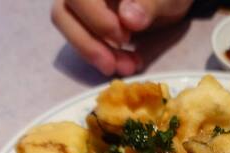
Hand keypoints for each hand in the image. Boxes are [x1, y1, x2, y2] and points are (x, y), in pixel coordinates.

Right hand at [51, 0, 193, 76]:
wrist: (167, 1)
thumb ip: (149, 3)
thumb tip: (128, 18)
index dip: (97, 18)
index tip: (124, 37)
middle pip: (62, 12)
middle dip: (90, 43)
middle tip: (118, 65)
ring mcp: (80, 4)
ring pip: (68, 27)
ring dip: (93, 53)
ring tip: (126, 68)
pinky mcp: (84, 22)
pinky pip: (81, 40)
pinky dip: (101, 56)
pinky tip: (127, 65)